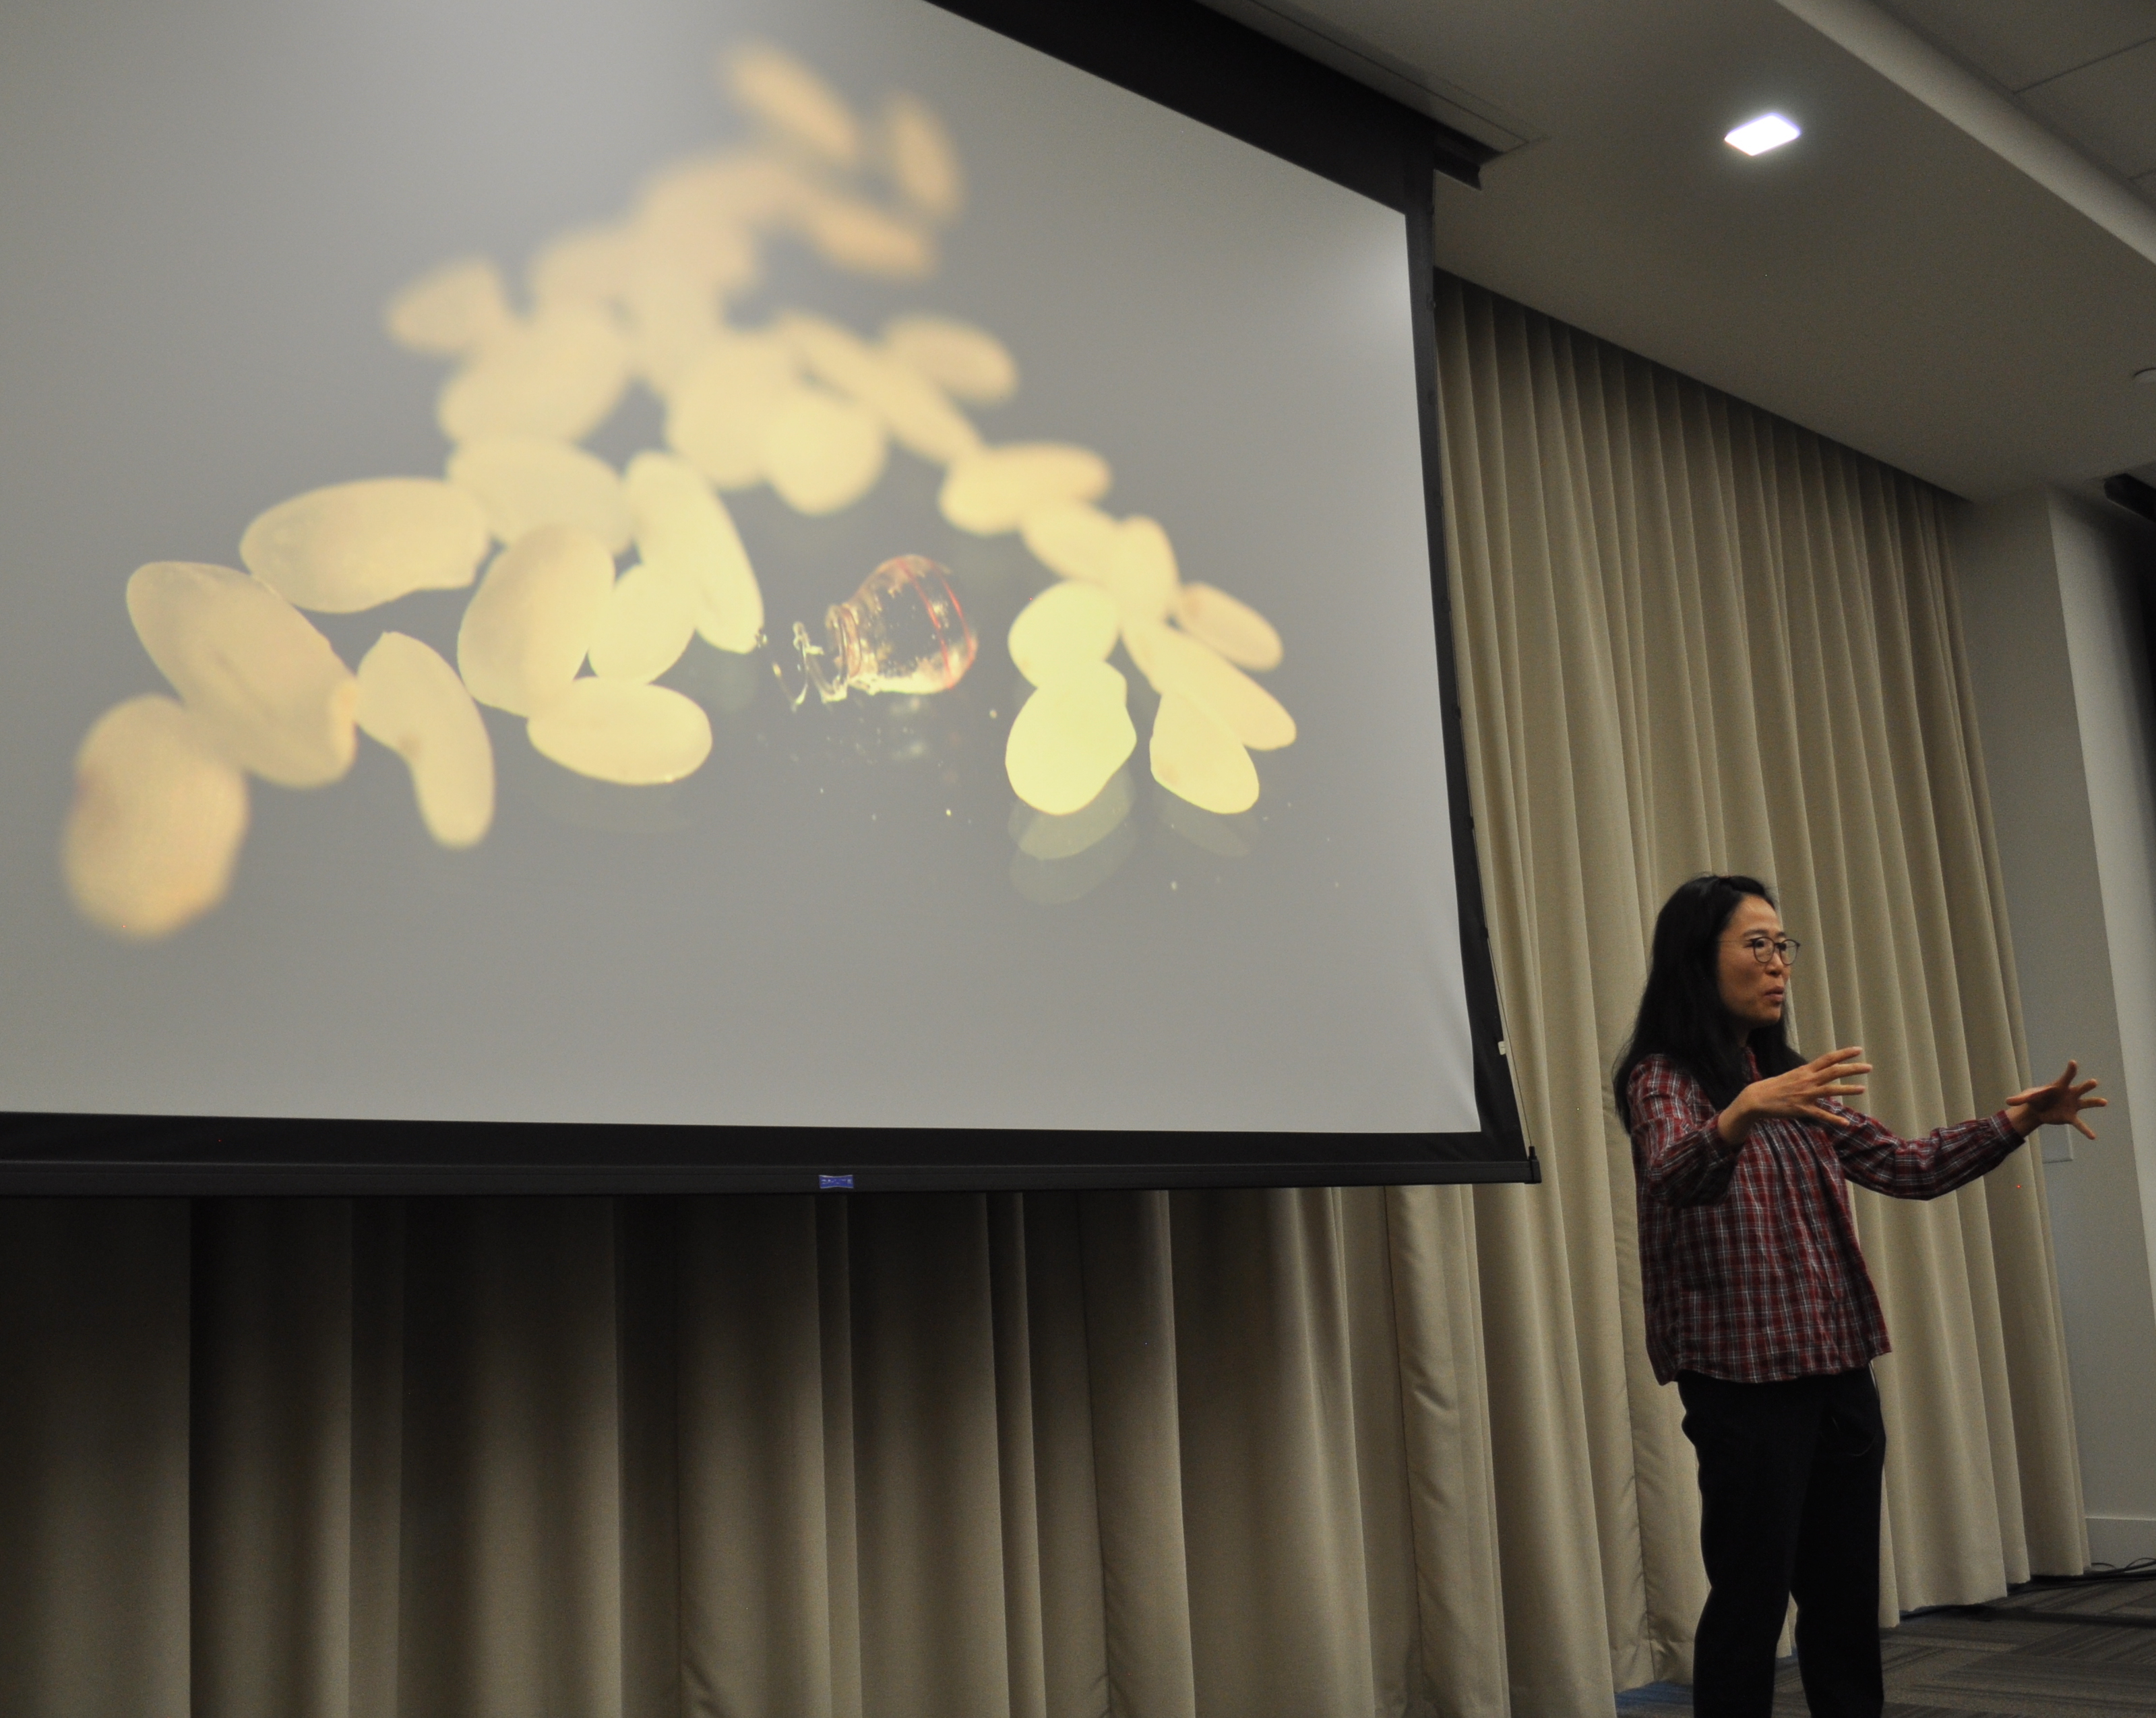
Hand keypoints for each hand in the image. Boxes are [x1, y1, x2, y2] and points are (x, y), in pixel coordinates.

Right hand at [1718, 1046, 1871, 1144]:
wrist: (1756, 1098)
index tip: (1858, 1050)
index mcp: (1804, 1071)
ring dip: (1848, 1090)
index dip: (1844, 1054)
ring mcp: (1805, 1094)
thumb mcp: (1791, 1076)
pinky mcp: (1802, 1109)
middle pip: (1834, 1072)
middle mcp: (1807, 1080)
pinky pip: (1821, 1114)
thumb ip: (1807, 1075)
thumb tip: (1820, 1074)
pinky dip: (1834, 1119)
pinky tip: (1846, 1123)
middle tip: (1869, 1067)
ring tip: (1863, 1089)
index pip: (1828, 1059)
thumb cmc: (1773, 1087)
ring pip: (1831, 1090)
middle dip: (1853, 1069)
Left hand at [2005, 1060, 2104, 1138]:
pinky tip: (2093, 1137)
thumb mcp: (2026, 1097)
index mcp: (2059, 1086)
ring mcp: (2072, 1105)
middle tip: (2093, 1082)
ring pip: (2086, 1103)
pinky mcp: (2070, 1117)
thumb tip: (2007, 1101)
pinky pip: (2080, 1124)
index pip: (2066, 1076)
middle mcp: (2069, 1094)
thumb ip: (2019, 1098)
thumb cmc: (2034, 1099)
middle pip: (2080, 1088)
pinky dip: (2085, 1130)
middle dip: (2087, 1085)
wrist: (2037, 1110)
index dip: (2070, 1070)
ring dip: (2095, 1102)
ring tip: (2104, 1102)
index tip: (2073, 1063)